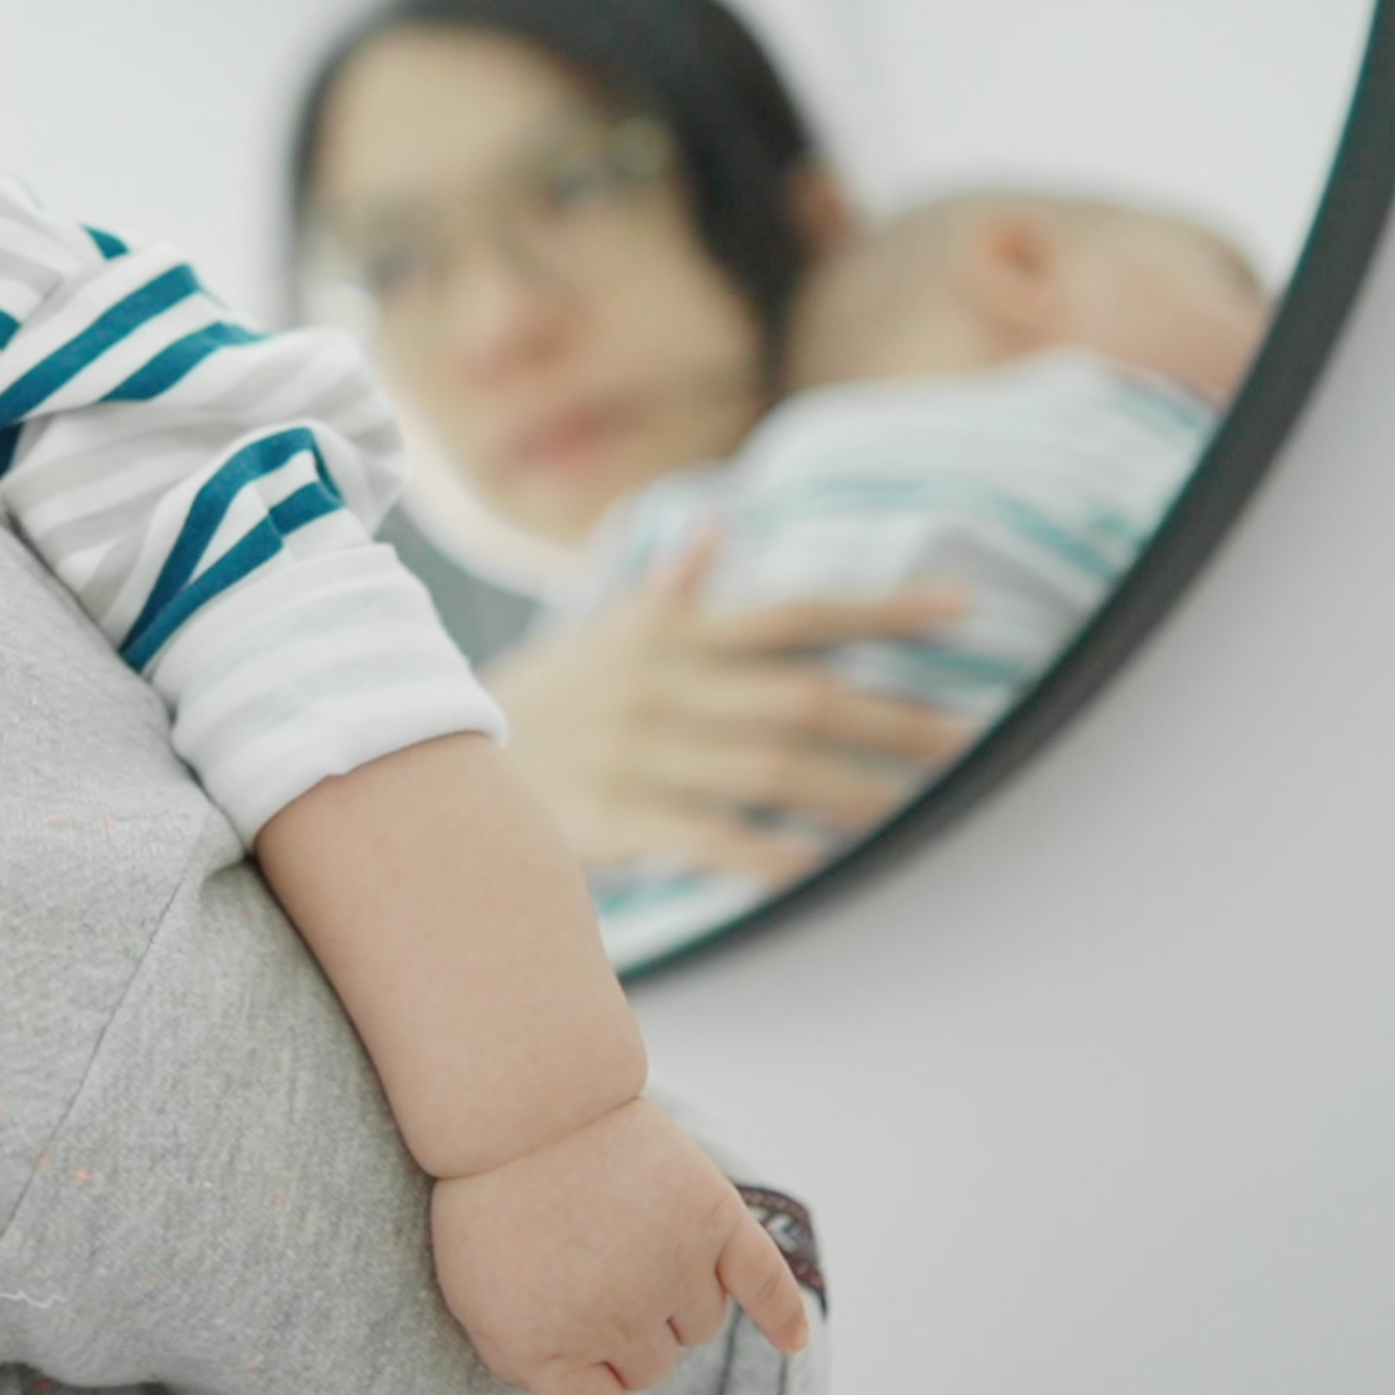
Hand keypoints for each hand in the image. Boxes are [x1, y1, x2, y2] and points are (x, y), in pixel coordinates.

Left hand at [431, 1098, 812, 1394]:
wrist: (519, 1098)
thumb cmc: (488, 1193)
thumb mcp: (470, 1290)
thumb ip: (521, 1357)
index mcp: (549, 1348)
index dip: (595, 1394)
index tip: (592, 1376)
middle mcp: (617, 1321)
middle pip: (652, 1366)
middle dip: (625, 1331)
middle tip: (590, 1265)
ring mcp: (671, 1270)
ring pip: (698, 1325)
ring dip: (673, 1298)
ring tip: (629, 1236)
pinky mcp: (713, 1219)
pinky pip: (766, 1286)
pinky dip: (782, 1314)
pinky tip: (791, 1337)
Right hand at [491, 531, 971, 885]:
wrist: (434, 755)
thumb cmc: (547, 696)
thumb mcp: (602, 632)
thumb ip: (668, 589)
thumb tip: (712, 529)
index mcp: (671, 637)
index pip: (795, 614)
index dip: (880, 612)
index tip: (959, 610)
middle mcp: (663, 687)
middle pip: (800, 700)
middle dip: (888, 719)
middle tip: (960, 739)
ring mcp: (639, 754)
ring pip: (768, 772)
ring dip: (847, 792)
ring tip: (907, 809)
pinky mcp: (614, 817)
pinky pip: (708, 838)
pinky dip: (767, 853)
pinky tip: (817, 866)